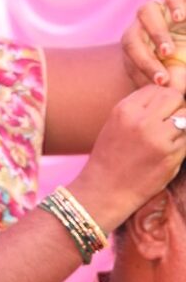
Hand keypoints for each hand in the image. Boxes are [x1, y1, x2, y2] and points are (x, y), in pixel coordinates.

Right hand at [74, 82, 185, 230]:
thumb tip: (169, 95)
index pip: (157, 89)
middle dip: (174, 108)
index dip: (160, 100)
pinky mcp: (170, 156)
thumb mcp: (116, 124)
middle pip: (174, 97)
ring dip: (180, 127)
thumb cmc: (110, 158)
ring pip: (185, 117)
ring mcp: (158, 138)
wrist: (104, 192)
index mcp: (125, 110)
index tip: (156, 114)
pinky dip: (181, 145)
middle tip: (166, 125)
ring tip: (166, 139)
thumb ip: (139, 108)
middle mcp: (141, 121)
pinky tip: (167, 153)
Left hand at [122, 0, 185, 91]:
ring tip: (170, 51)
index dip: (144, 69)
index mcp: (136, 46)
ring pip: (146, 11)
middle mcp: (142, 26)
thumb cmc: (183, 63)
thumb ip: (173, 80)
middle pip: (131, 37)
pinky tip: (180, 17)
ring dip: (156, 33)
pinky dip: (173, 2)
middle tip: (163, 75)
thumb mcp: (179, 74)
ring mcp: (159, 9)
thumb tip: (169, 87)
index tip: (162, 82)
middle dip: (145, 58)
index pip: (130, 56)